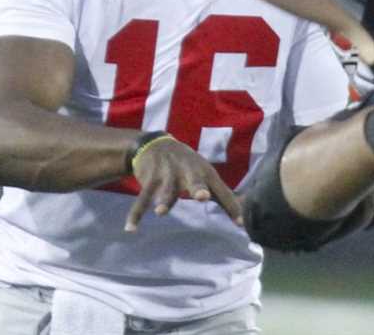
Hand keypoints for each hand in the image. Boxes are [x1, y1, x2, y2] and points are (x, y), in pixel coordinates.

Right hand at [124, 134, 241, 230]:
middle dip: (197, 187)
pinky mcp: (150, 178)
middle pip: (195, 179)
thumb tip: (243, 220)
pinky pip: (142, 197)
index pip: (221, 191)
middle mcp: (188, 170)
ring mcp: (168, 173)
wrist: (156, 144)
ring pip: (166, 188)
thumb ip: (223, 197)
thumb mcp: (206, 176)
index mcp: (206, 172)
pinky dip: (136, 213)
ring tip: (161, 211)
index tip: (241, 223)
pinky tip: (130, 228)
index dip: (231, 206)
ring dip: (164, 199)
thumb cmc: (188, 166)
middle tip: (202, 196)